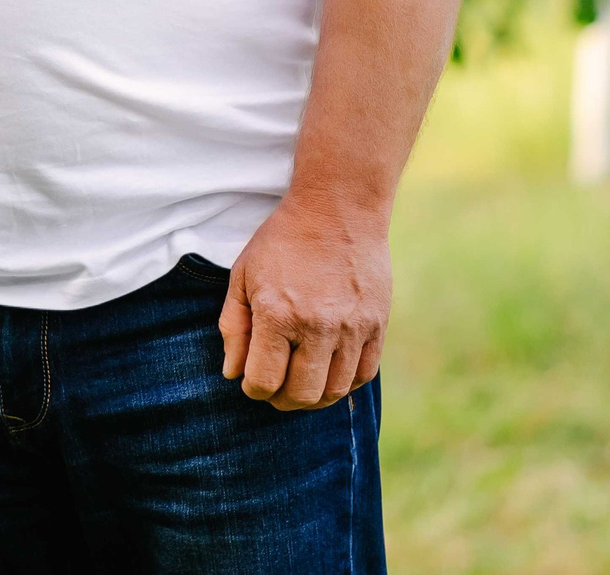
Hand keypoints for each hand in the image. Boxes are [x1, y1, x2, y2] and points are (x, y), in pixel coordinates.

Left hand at [218, 195, 391, 410]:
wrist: (337, 209)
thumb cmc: (283, 241)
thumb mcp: (243, 275)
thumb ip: (233, 326)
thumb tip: (232, 372)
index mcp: (277, 313)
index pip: (263, 380)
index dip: (253, 389)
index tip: (252, 381)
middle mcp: (317, 326)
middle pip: (301, 395)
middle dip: (282, 400)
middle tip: (276, 389)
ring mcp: (352, 327)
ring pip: (333, 390)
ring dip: (313, 397)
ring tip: (301, 383)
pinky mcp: (377, 325)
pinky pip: (363, 374)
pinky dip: (343, 383)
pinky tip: (328, 372)